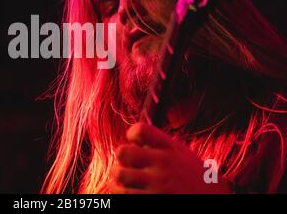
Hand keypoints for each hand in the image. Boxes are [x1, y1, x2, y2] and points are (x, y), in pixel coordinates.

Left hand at [109, 122, 231, 193]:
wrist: (214, 201)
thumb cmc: (196, 178)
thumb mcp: (182, 155)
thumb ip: (159, 144)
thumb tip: (132, 138)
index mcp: (170, 150)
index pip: (140, 130)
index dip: (132, 134)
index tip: (134, 143)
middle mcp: (163, 166)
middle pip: (123, 153)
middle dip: (120, 160)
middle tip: (126, 167)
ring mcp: (157, 187)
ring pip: (119, 176)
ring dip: (117, 180)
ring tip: (124, 183)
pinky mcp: (151, 202)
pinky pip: (123, 196)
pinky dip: (121, 194)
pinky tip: (129, 194)